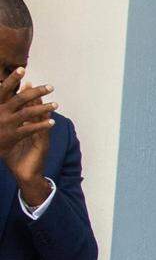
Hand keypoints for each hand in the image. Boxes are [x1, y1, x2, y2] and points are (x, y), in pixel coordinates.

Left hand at [1, 70, 55, 189]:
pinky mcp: (42, 144)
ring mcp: (38, 135)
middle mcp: (32, 129)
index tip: (14, 84)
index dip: (17, 96)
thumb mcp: (6, 143)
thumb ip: (3, 133)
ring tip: (39, 95)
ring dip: (40, 106)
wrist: (26, 176)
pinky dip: (45, 125)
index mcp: (22, 127)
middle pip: (31, 108)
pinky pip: (44, 132)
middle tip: (28, 83)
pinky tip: (48, 118)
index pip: (20, 109)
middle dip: (29, 95)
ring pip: (40, 118)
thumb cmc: (15, 161)